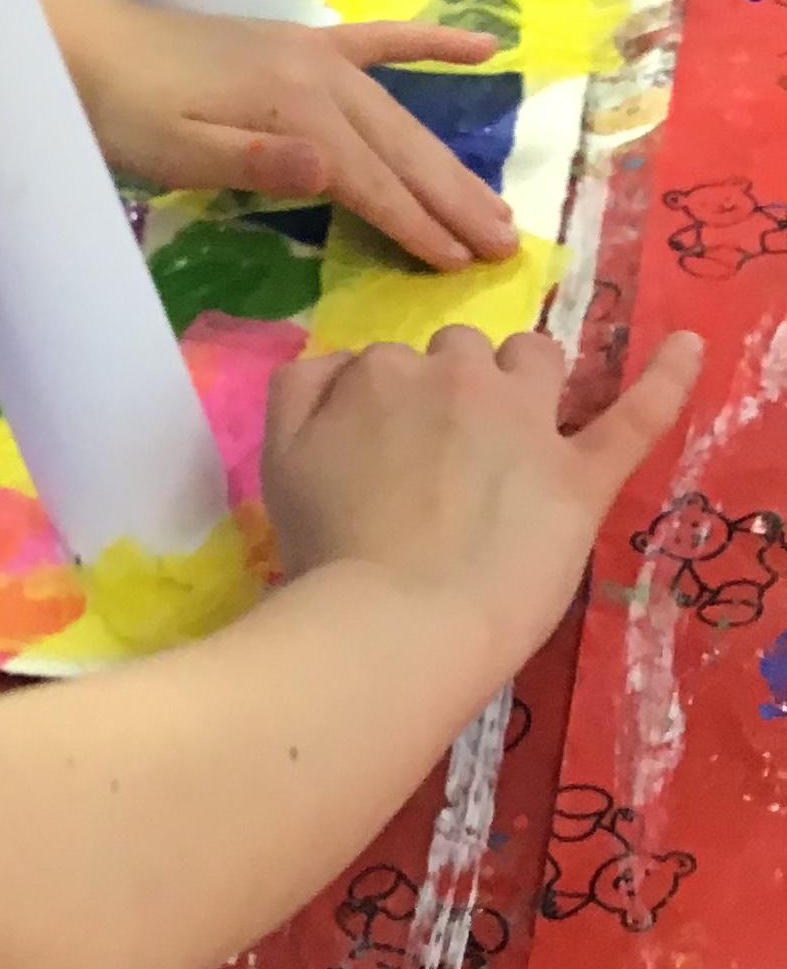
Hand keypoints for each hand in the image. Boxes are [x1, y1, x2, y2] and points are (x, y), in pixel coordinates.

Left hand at [40, 0, 518, 270]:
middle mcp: (320, 76)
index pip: (370, 180)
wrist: (83, 44)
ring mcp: (315, 54)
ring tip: (497, 206)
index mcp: (292, 109)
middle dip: (454, 202)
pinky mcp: (300, 43)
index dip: (416, 225)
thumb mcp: (174, 151)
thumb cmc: (121, 111)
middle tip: (508, 248)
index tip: (462, 267)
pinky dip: (433, 44)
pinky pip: (381, 42)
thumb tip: (331, 171)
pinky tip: (486, 50)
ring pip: (400, 114)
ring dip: (450, 159)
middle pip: (401, 150)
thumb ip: (254, 162)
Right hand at [264, 326, 701, 660]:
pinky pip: (636, 414)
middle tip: (439, 460)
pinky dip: (667, 377)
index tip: (381, 458)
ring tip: (517, 421)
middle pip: (462, 354)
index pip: (390, 365)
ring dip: (524, 375)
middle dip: (454, 387)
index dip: (388, 410)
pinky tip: (690, 348)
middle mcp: (458, 378)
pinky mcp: (581, 474)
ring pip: (534, 357)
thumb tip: (338, 365)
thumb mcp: (277, 457)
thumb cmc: (327, 549)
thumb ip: (302, 390)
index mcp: (382, 372)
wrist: (394, 620)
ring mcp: (527, 422)